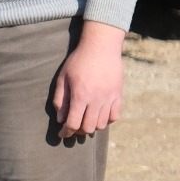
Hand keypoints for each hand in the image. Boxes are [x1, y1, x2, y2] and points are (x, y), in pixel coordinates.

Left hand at [49, 20, 126, 140]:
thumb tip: (61, 119)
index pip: (73, 123)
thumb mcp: (63, 78)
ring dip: (92, 127)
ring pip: (102, 124)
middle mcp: (96, 99)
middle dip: (78, 131)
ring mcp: (109, 98)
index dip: (66, 132)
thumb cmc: (78, 61)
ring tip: (86, 122)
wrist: (101, 46)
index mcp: (80, 95)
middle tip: (73, 127)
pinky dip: (107, 121)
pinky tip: (100, 116)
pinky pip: (115, 116)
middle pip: (88, 127)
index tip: (62, 134)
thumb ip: (60, 100)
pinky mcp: (118, 94)